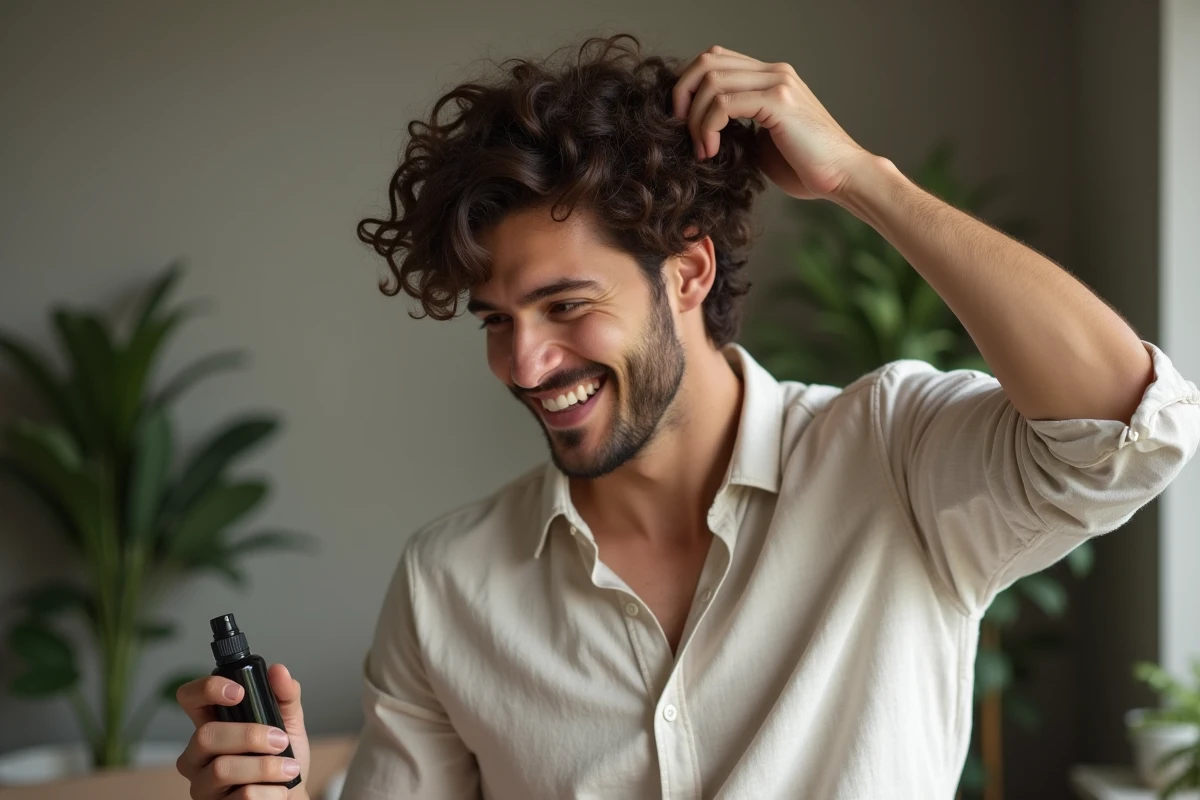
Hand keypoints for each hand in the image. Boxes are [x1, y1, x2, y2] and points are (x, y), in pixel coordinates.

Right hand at [175, 664, 310, 799]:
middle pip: (205, 735)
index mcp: (213, 724)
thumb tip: (278, 671)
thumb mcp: (290, 723)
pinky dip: (270, 792)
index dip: (207, 689)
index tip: (239, 692)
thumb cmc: (284, 759)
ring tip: (288, 769)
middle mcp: (199, 754)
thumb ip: (286, 696)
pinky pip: (240, 796)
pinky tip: (278, 791)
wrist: (292, 797)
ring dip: (265, 767)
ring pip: (221, 769)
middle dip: (250, 736)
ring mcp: (202, 784)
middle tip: (280, 741)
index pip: (190, 698)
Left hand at [672, 45, 875, 200]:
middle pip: (707, 61)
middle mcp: (774, 72)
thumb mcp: (763, 141)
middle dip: (682, 95)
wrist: (843, 177)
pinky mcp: (779, 102)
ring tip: (702, 150)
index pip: (716, 60)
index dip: (690, 86)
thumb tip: (702, 130)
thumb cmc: (806, 167)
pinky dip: (707, 128)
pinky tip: (711, 152)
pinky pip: (723, 103)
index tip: (683, 123)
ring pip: (711, 81)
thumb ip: (738, 125)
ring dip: (694, 119)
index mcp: (771, 77)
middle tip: (679, 131)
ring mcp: (778, 83)